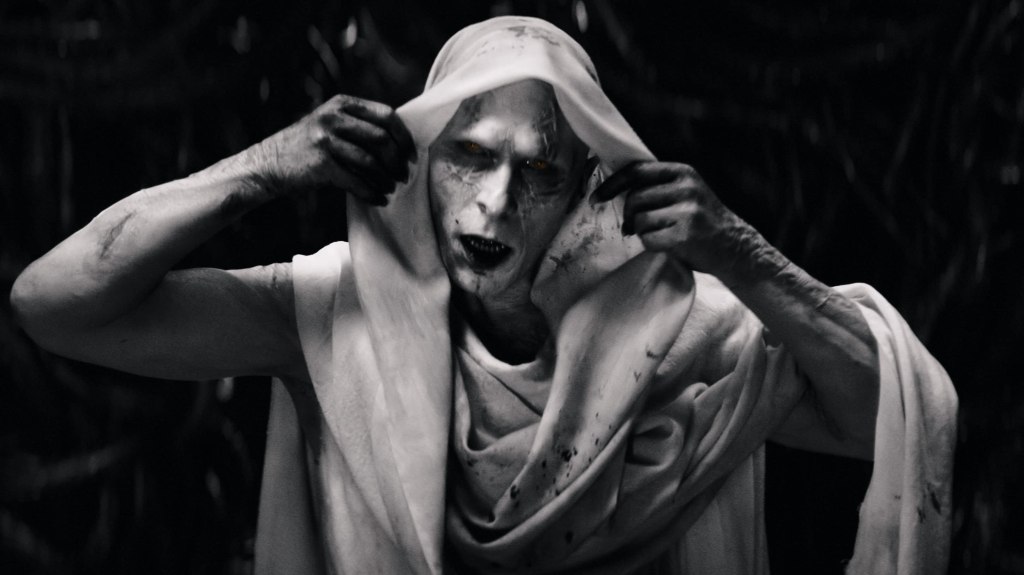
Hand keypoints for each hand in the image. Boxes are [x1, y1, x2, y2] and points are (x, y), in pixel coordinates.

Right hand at [253, 94, 415, 205]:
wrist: (268, 165)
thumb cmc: (306, 148)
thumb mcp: (329, 124)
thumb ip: (358, 125)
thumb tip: (399, 142)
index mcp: (341, 103)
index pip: (386, 115)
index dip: (404, 137)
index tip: (411, 154)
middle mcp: (333, 117)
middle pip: (382, 138)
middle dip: (397, 160)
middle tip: (404, 175)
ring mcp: (326, 140)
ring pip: (371, 162)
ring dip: (386, 179)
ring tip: (391, 188)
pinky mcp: (321, 164)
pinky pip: (356, 181)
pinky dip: (372, 193)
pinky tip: (379, 199)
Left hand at [592, 162, 771, 283]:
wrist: (733, 247)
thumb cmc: (701, 221)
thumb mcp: (684, 193)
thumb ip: (656, 187)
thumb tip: (612, 193)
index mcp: (683, 172)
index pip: (637, 171)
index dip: (612, 185)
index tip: (596, 198)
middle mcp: (686, 188)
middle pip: (634, 198)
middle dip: (629, 216)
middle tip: (634, 227)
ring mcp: (687, 212)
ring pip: (639, 220)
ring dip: (642, 232)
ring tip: (659, 234)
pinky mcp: (685, 235)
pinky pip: (648, 239)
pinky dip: (651, 245)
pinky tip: (667, 245)